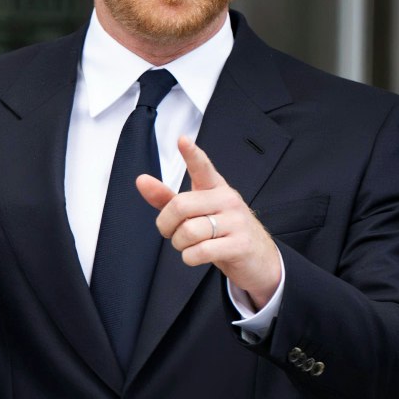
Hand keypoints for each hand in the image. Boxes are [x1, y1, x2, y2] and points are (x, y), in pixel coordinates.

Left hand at [137, 135, 280, 309]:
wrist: (257, 258)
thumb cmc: (220, 231)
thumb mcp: (195, 213)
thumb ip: (167, 199)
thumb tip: (141, 180)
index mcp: (215, 188)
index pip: (202, 167)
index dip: (192, 155)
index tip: (182, 140)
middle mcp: (227, 200)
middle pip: (181, 206)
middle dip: (166, 225)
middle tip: (170, 232)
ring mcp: (236, 222)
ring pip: (188, 232)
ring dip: (179, 245)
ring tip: (188, 245)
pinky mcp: (240, 244)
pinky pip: (200, 251)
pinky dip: (189, 257)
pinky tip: (196, 256)